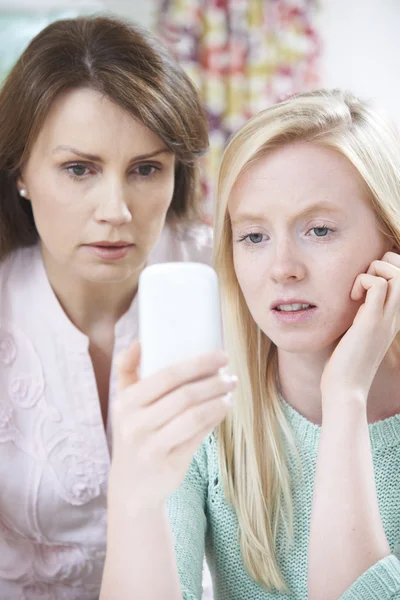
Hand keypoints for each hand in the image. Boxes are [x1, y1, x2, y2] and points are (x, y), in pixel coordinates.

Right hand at [108, 341, 235, 513]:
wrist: (131, 487)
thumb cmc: (134, 433)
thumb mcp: (124, 404)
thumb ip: (127, 371)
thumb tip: (138, 342)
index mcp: (127, 403)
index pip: (166, 376)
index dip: (198, 363)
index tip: (221, 355)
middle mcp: (136, 424)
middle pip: (184, 395)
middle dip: (214, 382)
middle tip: (230, 375)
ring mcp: (152, 446)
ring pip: (194, 416)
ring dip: (218, 400)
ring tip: (230, 391)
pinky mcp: (169, 464)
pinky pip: (198, 437)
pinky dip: (214, 419)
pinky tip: (223, 409)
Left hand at [320, 251, 399, 401]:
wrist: (345, 389)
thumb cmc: (346, 365)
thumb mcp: (357, 334)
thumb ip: (361, 316)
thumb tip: (352, 302)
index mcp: (393, 318)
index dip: (387, 271)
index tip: (363, 287)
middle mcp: (395, 316)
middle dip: (384, 263)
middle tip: (362, 282)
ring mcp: (385, 319)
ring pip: (398, 274)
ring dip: (374, 271)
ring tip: (357, 290)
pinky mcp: (371, 322)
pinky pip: (377, 285)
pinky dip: (361, 281)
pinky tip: (351, 299)